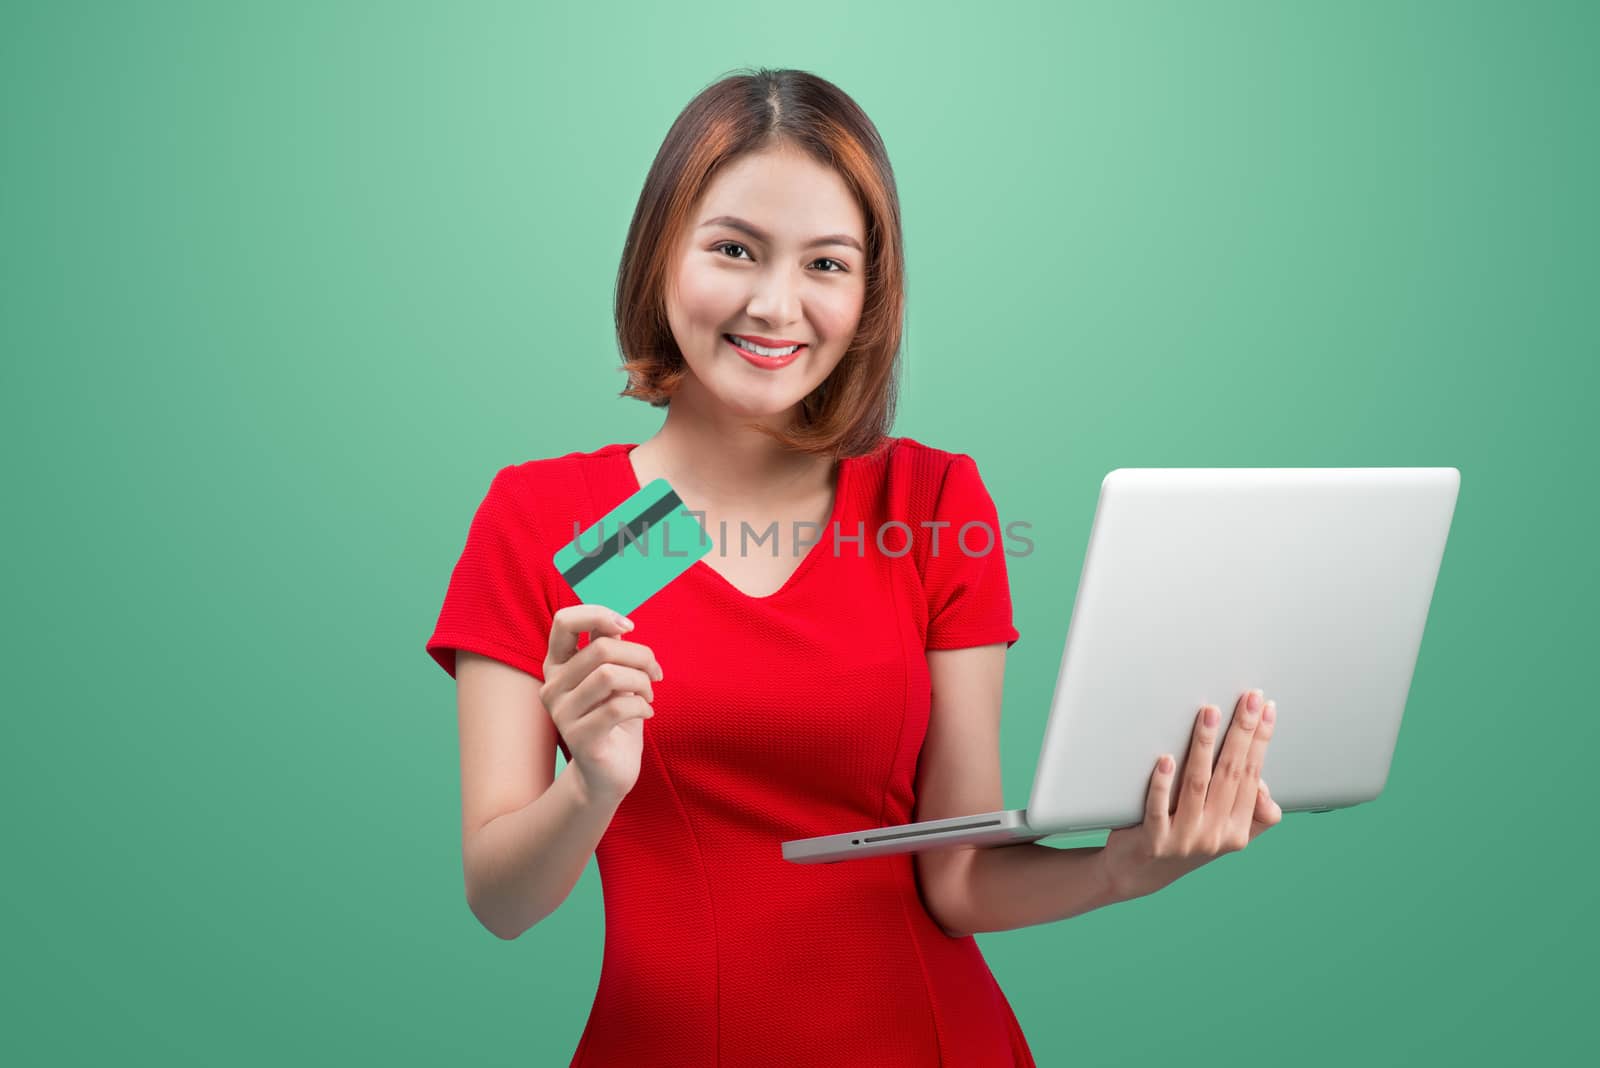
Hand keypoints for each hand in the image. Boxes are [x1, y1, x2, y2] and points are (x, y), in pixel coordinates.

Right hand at [539, 604, 663, 809]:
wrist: (610, 773)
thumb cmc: (615, 718)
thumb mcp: (613, 677)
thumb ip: (610, 648)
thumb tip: (618, 623)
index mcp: (557, 665)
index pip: (564, 621)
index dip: (599, 615)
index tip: (628, 628)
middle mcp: (552, 687)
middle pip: (601, 648)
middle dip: (640, 656)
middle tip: (655, 674)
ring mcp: (562, 714)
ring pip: (610, 675)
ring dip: (642, 682)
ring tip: (649, 695)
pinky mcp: (579, 738)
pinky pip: (617, 707)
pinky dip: (642, 705)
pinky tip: (646, 713)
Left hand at [1098, 688, 1284, 901]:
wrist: (1138, 873)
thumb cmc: (1184, 840)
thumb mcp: (1224, 831)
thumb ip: (1249, 809)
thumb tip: (1261, 783)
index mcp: (1238, 831)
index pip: (1252, 776)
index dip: (1260, 741)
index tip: (1266, 709)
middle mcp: (1216, 836)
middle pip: (1231, 775)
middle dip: (1241, 732)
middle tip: (1247, 699)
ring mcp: (1185, 839)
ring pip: (1197, 785)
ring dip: (1204, 746)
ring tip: (1208, 714)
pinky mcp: (1154, 840)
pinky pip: (1159, 807)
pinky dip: (1163, 783)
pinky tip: (1165, 759)